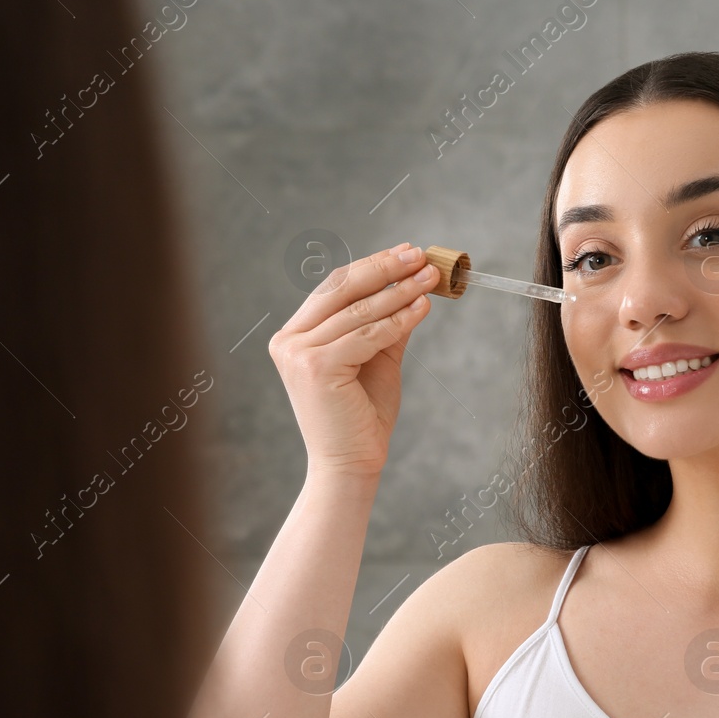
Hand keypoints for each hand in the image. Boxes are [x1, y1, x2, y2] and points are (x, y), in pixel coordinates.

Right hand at [267, 243, 439, 477]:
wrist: (351, 464)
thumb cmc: (362, 416)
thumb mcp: (376, 359)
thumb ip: (386, 323)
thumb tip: (412, 284)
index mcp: (294, 335)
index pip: (334, 288)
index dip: (372, 266)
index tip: (406, 253)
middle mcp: (288, 341)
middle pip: (341, 290)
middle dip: (385, 269)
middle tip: (420, 257)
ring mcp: (298, 354)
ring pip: (359, 312)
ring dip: (399, 292)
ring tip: (430, 280)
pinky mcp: (315, 368)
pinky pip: (367, 335)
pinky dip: (398, 319)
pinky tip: (422, 307)